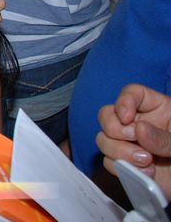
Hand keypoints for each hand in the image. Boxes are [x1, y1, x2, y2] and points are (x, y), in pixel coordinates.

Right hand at [96, 83, 170, 198]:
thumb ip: (164, 138)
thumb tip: (139, 129)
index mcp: (157, 110)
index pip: (132, 93)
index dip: (124, 101)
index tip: (126, 117)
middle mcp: (137, 124)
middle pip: (107, 115)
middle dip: (115, 129)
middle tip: (135, 140)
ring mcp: (129, 144)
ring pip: (103, 139)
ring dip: (119, 151)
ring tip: (146, 161)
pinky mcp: (125, 164)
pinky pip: (109, 162)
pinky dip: (123, 169)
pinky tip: (144, 174)